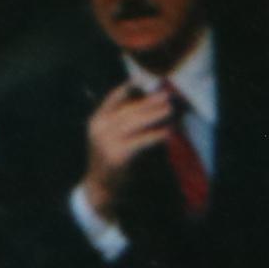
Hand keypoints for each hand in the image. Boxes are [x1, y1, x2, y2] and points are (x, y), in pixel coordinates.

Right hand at [82, 82, 174, 216]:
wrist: (101, 187)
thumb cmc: (111, 159)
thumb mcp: (110, 137)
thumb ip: (125, 121)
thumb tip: (151, 104)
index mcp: (97, 120)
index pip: (113, 99)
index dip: (127, 88)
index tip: (142, 79)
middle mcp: (100, 129)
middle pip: (129, 110)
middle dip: (150, 102)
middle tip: (168, 95)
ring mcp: (107, 142)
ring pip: (135, 123)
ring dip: (155, 115)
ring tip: (171, 109)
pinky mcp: (118, 155)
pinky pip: (141, 142)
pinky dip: (156, 135)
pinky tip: (168, 132)